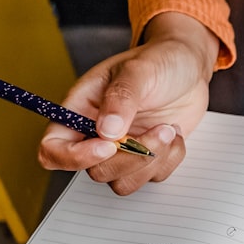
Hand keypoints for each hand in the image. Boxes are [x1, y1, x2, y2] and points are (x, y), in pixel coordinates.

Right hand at [38, 12, 218, 194]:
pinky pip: (153, 177)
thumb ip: (121, 98)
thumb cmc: (158, 61)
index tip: (108, 145)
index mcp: (80, 111)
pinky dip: (170, 159)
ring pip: (124, 182)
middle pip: (96, 172)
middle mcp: (96, 135)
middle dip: (131, 157)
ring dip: (152, 160)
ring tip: (169, 129)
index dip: (74, 157)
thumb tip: (107, 131)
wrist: (189, 67)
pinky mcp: (147, 158)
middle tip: (160, 129)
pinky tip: (175, 133)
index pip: (54, 149)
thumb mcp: (138, 70)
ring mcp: (123, 150)